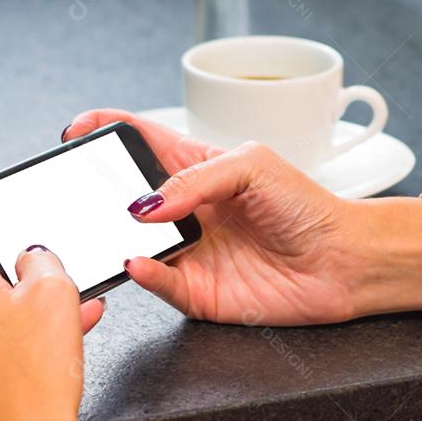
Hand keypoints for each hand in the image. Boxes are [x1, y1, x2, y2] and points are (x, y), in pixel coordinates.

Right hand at [64, 109, 421, 324]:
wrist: (344, 259)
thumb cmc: (308, 206)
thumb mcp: (252, 165)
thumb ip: (195, 176)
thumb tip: (145, 201)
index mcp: (200, 169)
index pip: (144, 143)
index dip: (108, 131)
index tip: (77, 128)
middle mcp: (189, 211)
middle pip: (128, 196)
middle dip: (100, 190)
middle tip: (80, 185)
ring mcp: (190, 251)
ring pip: (134, 243)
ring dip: (117, 235)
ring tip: (115, 224)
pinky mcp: (198, 292)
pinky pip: (159, 284)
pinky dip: (145, 273)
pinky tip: (141, 260)